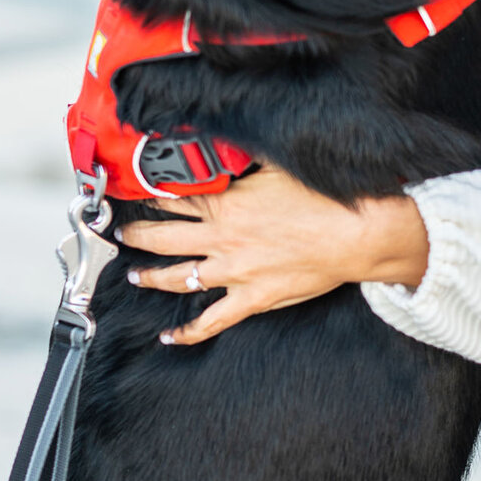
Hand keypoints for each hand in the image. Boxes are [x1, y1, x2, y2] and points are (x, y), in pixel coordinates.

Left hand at [119, 167, 429, 343]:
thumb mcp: (281, 165)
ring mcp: (233, 272)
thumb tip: (231, 144)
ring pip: (176, 278)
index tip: (139, 193)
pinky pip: (211, 321)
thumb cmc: (326, 200)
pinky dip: (188, 332)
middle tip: (124, 233)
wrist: (355, 235)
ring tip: (136, 274)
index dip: (152, 195)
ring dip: (151, 276)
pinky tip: (170, 336)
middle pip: (163, 237)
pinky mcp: (251, 298)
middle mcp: (221, 238)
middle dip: (137, 233)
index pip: (175, 198)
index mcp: (226, 204)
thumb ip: (248, 160)